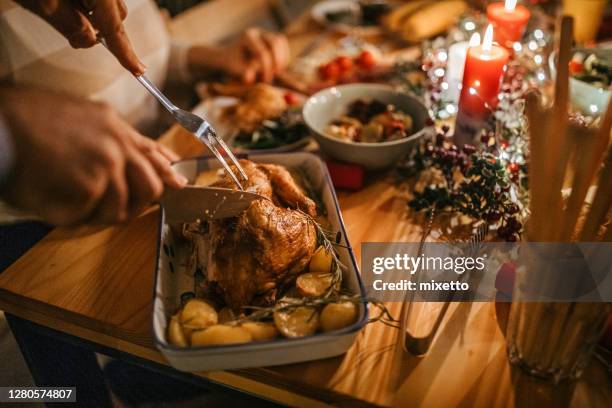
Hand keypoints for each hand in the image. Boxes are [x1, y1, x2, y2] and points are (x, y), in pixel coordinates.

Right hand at [0, 87, 185, 225]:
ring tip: (73, 203)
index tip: (177, 184)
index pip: (152, 153)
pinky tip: (58, 203)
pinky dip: (75, 216)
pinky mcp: (90, 185)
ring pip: (121, 208)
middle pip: (150, 187)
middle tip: (113, 208)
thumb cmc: (23, 121)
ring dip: (98, 213)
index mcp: (113, 125)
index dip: (166, 172)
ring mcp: (106, 164)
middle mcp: (117, 144)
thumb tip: (131, 156)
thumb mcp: (76, 116)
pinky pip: (93, 215)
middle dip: (136, 204)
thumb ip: (108, 136)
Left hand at [16, 0, 143, 74]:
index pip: (115, 28)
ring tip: (60, 2)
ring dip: (90, 10)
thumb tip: (89, 40)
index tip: (138, 70)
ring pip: (106, 1)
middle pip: (116, 12)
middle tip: (72, 29)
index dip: (126, 53)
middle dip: (100, 26)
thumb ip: (70, 25)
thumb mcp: (43, 1)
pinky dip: (84, 0)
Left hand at [188, 28, 289, 82]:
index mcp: (247, 37)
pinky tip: (278, 67)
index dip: (266, 67)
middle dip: (277, 60)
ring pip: (280, 41)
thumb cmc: (233, 63)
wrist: (230, 56)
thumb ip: (243, 72)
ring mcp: (265, 33)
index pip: (262, 52)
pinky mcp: (271, 38)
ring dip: (282, 57)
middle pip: (275, 42)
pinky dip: (284, 55)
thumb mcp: (235, 69)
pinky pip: (283, 44)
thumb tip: (250, 79)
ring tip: (277, 71)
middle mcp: (257, 32)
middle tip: (275, 74)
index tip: (265, 80)